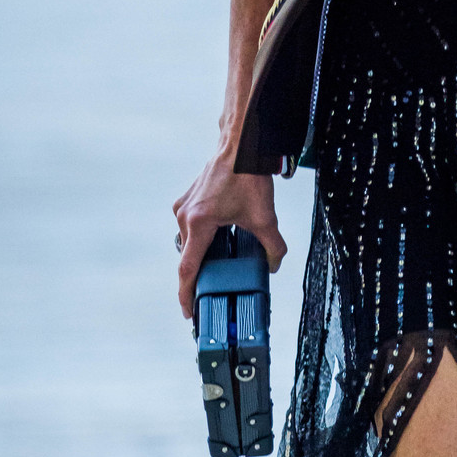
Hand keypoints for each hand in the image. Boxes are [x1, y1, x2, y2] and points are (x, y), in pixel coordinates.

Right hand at [173, 150, 286, 320]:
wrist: (241, 145)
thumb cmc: (247, 175)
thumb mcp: (265, 217)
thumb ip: (272, 246)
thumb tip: (273, 265)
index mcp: (199, 223)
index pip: (187, 268)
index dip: (186, 294)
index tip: (188, 311)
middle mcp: (185, 216)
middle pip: (188, 256)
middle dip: (199, 275)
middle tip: (212, 291)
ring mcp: (183, 206)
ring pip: (189, 241)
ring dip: (202, 254)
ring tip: (219, 264)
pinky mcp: (188, 199)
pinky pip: (191, 227)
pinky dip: (203, 237)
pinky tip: (221, 238)